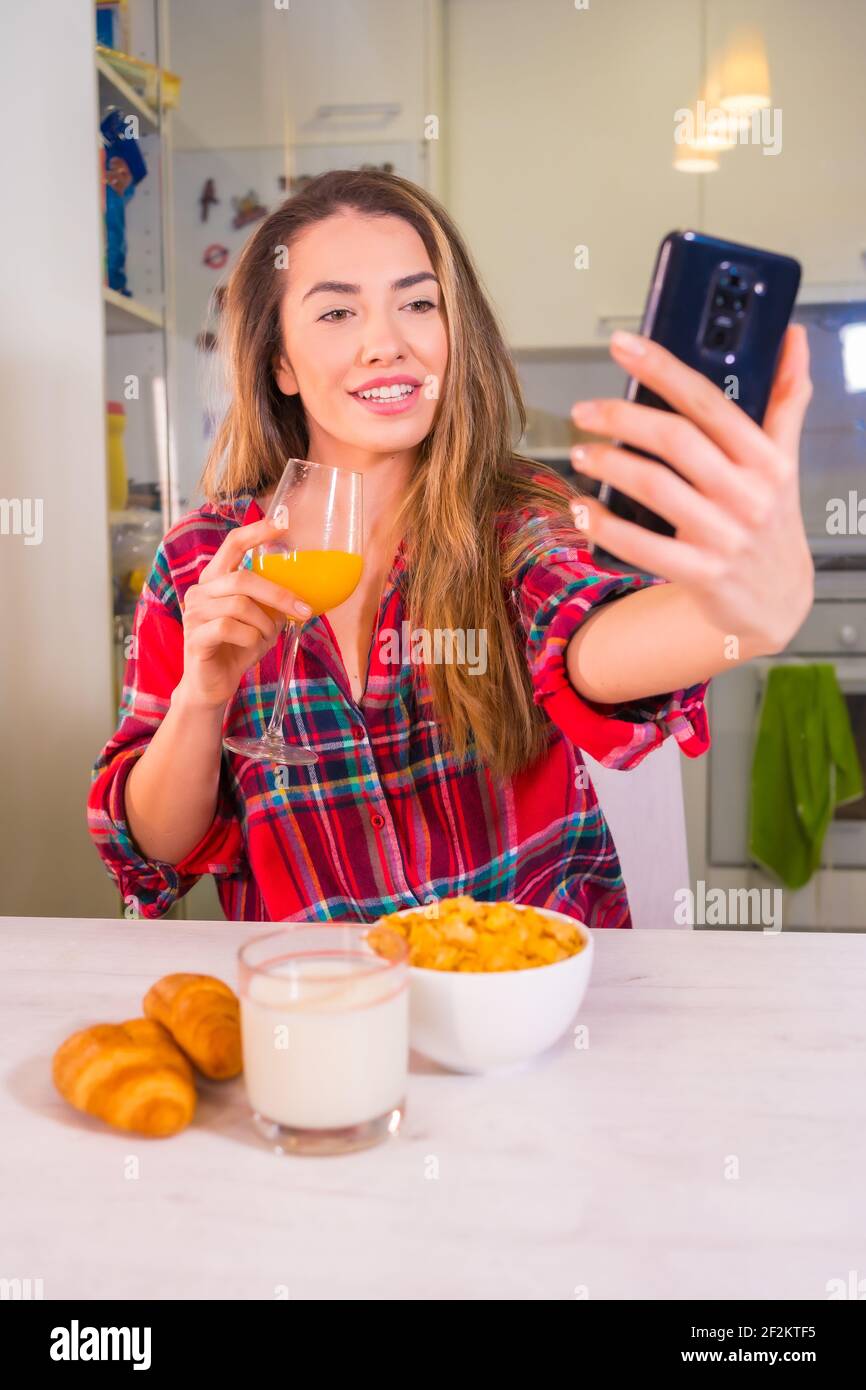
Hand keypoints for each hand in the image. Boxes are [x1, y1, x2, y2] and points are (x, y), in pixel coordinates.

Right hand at [178, 519, 312, 709]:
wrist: (214, 684)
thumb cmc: (238, 647)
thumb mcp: (262, 620)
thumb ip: (273, 602)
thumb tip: (306, 591)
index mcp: (216, 579)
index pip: (233, 544)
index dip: (256, 532)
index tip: (282, 523)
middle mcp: (201, 590)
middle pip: (242, 578)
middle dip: (278, 594)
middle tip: (303, 609)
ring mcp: (194, 613)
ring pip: (240, 605)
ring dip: (264, 623)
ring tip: (267, 637)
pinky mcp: (195, 637)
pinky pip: (229, 628)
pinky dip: (250, 638)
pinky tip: (252, 646)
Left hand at [569, 325, 814, 653]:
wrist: (776, 601)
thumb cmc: (770, 522)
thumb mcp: (785, 461)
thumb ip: (787, 399)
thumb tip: (791, 336)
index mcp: (766, 458)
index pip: (709, 401)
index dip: (663, 368)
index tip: (623, 345)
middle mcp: (748, 494)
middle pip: (676, 440)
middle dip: (622, 417)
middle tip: (585, 410)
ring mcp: (724, 536)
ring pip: (655, 486)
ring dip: (609, 465)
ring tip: (582, 452)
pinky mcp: (701, 573)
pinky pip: (642, 545)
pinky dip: (605, 525)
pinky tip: (583, 508)